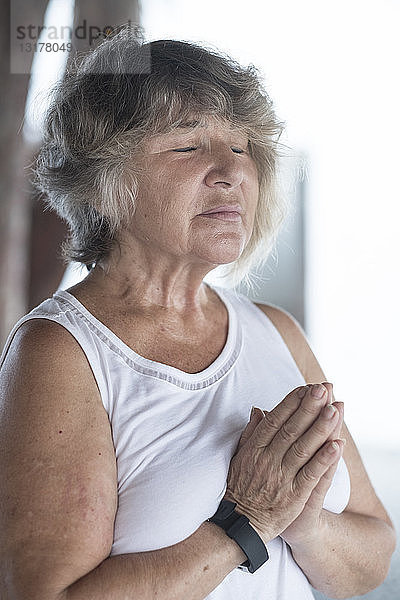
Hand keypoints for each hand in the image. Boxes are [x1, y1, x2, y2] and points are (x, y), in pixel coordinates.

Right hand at [223, 383, 344, 545]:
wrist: (240, 525)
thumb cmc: (240, 488)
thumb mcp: (239, 457)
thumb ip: (250, 433)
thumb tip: (259, 409)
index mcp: (254, 449)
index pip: (275, 420)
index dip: (291, 402)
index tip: (305, 388)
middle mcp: (268, 460)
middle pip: (291, 429)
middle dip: (308, 407)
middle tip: (323, 388)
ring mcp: (281, 477)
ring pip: (304, 448)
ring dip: (320, 427)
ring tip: (334, 409)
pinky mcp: (294, 496)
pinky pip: (311, 474)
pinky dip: (324, 459)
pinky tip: (337, 444)